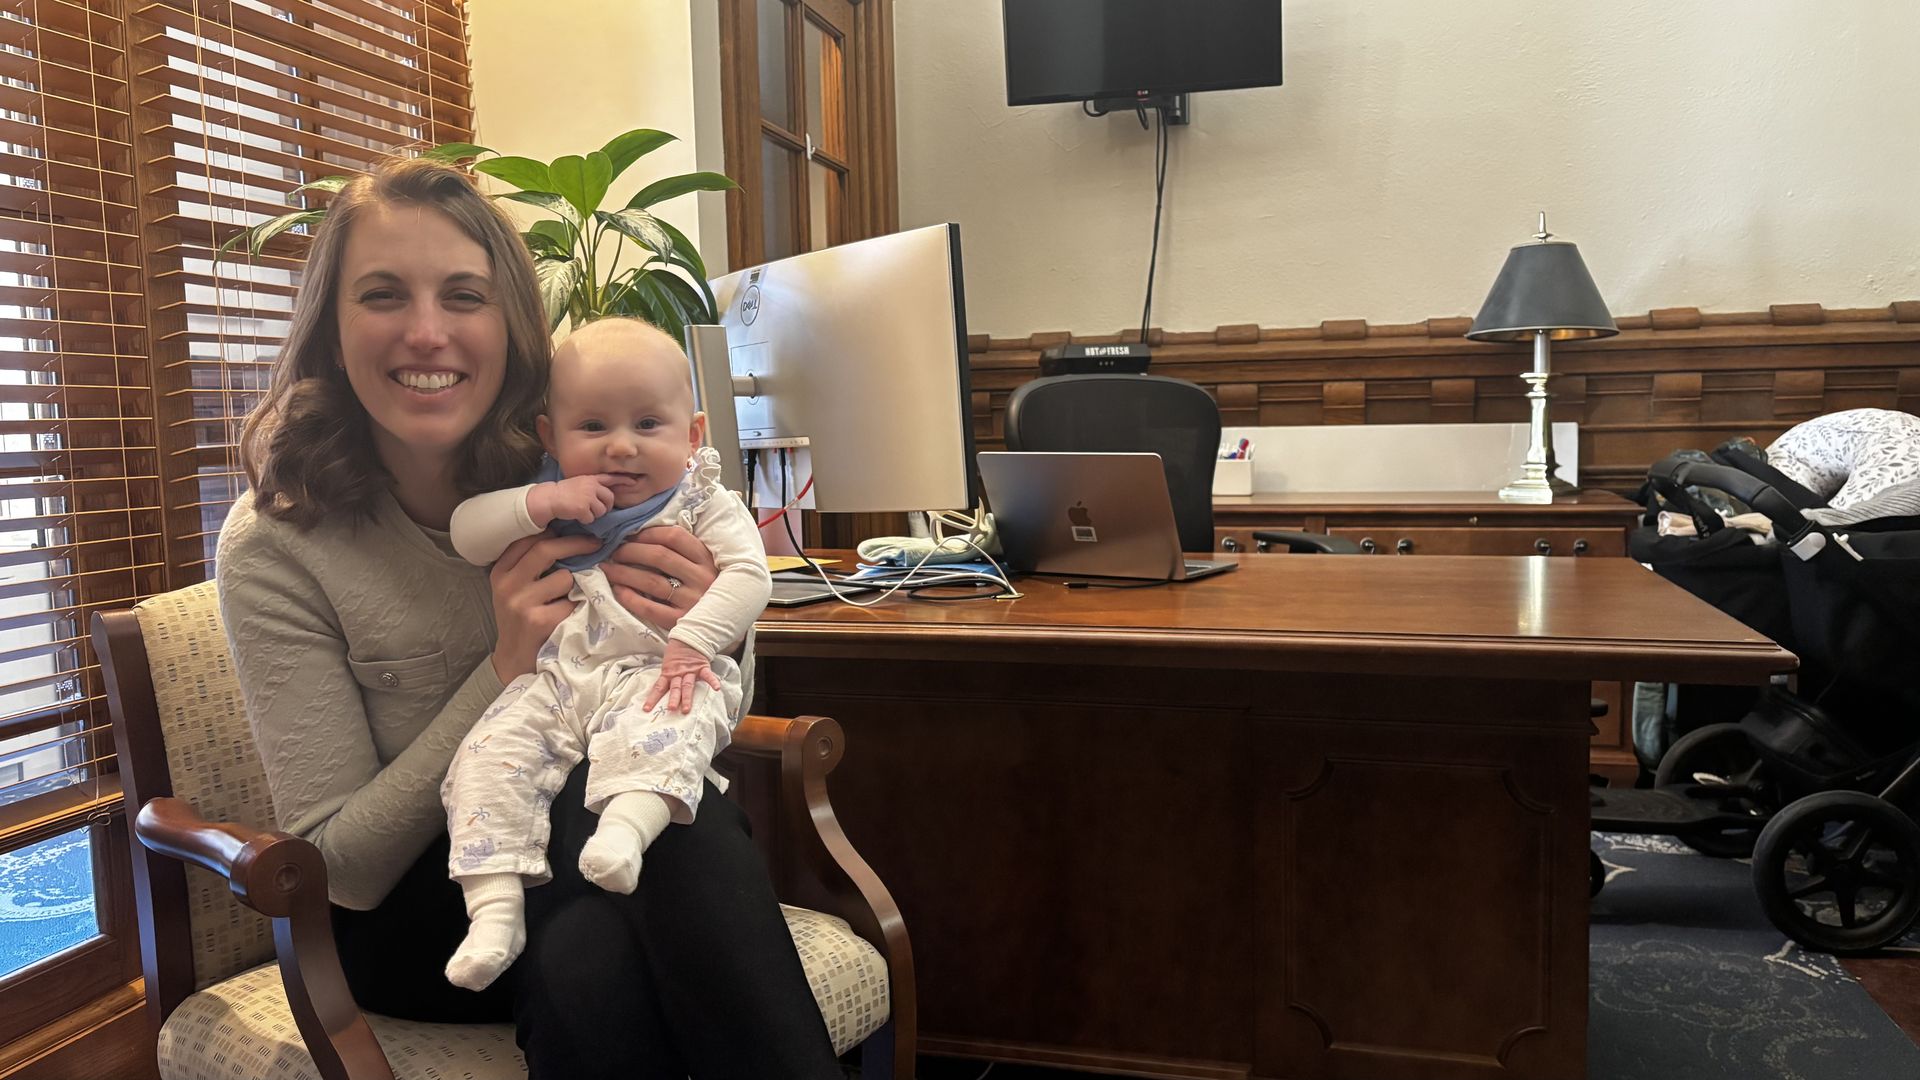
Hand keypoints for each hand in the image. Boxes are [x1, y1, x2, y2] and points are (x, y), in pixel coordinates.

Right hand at [488, 532, 599, 683]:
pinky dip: (575, 608)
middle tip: (596, 544)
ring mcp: (521, 603)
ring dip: (575, 586)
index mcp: (501, 571)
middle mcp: (507, 584)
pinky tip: (567, 617)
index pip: (527, 539)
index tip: (576, 529)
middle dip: (576, 544)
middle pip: (545, 549)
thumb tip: (566, 533)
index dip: (555, 530)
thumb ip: (531, 564)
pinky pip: (570, 602)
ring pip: (564, 577)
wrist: (515, 659)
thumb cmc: (522, 618)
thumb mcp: (516, 588)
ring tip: (567, 599)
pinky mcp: (538, 621)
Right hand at [528, 475, 618, 525]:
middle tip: (596, 510)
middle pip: (609, 499)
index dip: (623, 480)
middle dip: (606, 507)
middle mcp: (591, 486)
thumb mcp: (580, 483)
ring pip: (602, 511)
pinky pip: (591, 518)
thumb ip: (594, 486)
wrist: (549, 498)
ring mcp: (587, 496)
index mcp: (591, 479)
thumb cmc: (565, 493)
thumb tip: (608, 495)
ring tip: (583, 511)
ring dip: (594, 515)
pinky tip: (577, 515)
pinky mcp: (583, 507)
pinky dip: (585, 520)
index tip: (634, 482)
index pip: (611, 478)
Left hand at [599, 525, 718, 629]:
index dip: (647, 533)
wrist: (720, 626)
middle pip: (659, 556)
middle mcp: (702, 578)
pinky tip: (618, 590)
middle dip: (630, 551)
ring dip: (624, 572)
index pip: (675, 536)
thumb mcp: (702, 566)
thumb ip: (681, 551)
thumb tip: (640, 535)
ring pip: (651, 581)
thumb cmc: (705, 589)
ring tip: (608, 568)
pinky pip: (650, 608)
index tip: (629, 535)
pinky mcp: (681, 622)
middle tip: (613, 552)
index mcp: (707, 559)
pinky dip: (630, 598)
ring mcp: (693, 601)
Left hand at [643, 640, 722, 713]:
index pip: (658, 687)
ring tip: (686, 708)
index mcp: (668, 674)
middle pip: (675, 688)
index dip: (652, 698)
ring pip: (688, 685)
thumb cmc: (676, 655)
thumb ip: (665, 678)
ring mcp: (690, 671)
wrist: (687, 639)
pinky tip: (716, 688)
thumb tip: (655, 693)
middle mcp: (678, 674)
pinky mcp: (701, 667)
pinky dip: (712, 681)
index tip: (646, 709)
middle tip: (671, 709)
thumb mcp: (668, 665)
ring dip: (687, 697)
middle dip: (673, 699)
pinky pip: (707, 675)